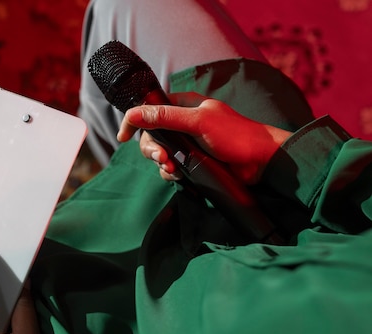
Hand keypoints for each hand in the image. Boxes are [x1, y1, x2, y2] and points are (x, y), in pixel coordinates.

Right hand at [116, 92, 291, 183]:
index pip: (149, 109)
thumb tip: (134, 113)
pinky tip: (179, 176)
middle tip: (162, 158)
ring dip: (161, 163)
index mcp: (183, 105)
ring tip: (173, 169)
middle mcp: (182, 123)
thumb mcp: (198, 122)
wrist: (260, 162)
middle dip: (151, 149)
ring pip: (159, 153)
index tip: (123, 136)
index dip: (133, 121)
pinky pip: (170, 167)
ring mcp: (187, 143)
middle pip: (151, 135)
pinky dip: (170, 173)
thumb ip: (165, 117)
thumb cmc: (235, 136)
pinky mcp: (192, 161)